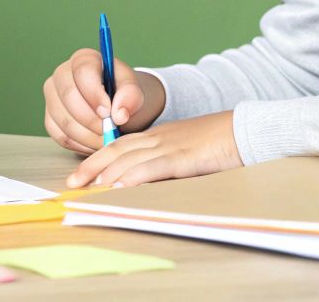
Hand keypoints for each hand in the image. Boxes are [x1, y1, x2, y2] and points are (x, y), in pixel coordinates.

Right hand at [42, 48, 165, 155]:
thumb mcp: (134, 91)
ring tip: (107, 139)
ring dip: (88, 136)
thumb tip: (119, 114)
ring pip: (64, 120)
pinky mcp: (50, 118)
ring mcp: (52, 97)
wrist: (117, 109)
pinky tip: (95, 143)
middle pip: (68, 96)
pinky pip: (60, 136)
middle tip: (110, 131)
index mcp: (83, 59)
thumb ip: (131, 96)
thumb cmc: (123, 95)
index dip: (95, 94)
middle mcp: (62, 74)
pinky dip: (80, 145)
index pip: (83, 72)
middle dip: (91, 119)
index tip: (110, 113)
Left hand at [67, 111, 240, 188]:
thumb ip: (169, 162)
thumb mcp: (189, 150)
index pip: (121, 145)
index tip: (83, 174)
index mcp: (159, 136)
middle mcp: (159, 138)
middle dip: (92, 167)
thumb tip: (150, 182)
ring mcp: (170, 146)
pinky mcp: (183, 157)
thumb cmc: (222, 142)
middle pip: (116, 150)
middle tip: (72, 183)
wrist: (247, 129)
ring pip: (129, 158)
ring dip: (105, 174)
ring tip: (87, 189)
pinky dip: (132, 178)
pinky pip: (152, 167)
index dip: (99, 159)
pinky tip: (118, 187)